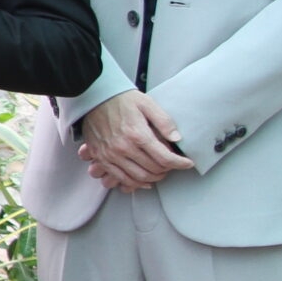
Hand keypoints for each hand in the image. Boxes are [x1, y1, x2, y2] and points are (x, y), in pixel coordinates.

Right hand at [77, 90, 194, 190]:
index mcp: (137, 134)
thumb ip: (164, 121)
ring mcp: (110, 154)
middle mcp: (123, 147)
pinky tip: (143, 180)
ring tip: (160, 172)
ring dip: (153, 178)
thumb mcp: (147, 104)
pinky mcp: (101, 157)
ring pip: (138, 177)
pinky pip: (120, 178)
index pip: (165, 158)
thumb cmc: (121, 99)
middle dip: (168, 170)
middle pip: (153, 169)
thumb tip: (177, 138)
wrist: (94, 97)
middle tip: (173, 165)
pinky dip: (134, 183)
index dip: (180, 163)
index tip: (187, 163)